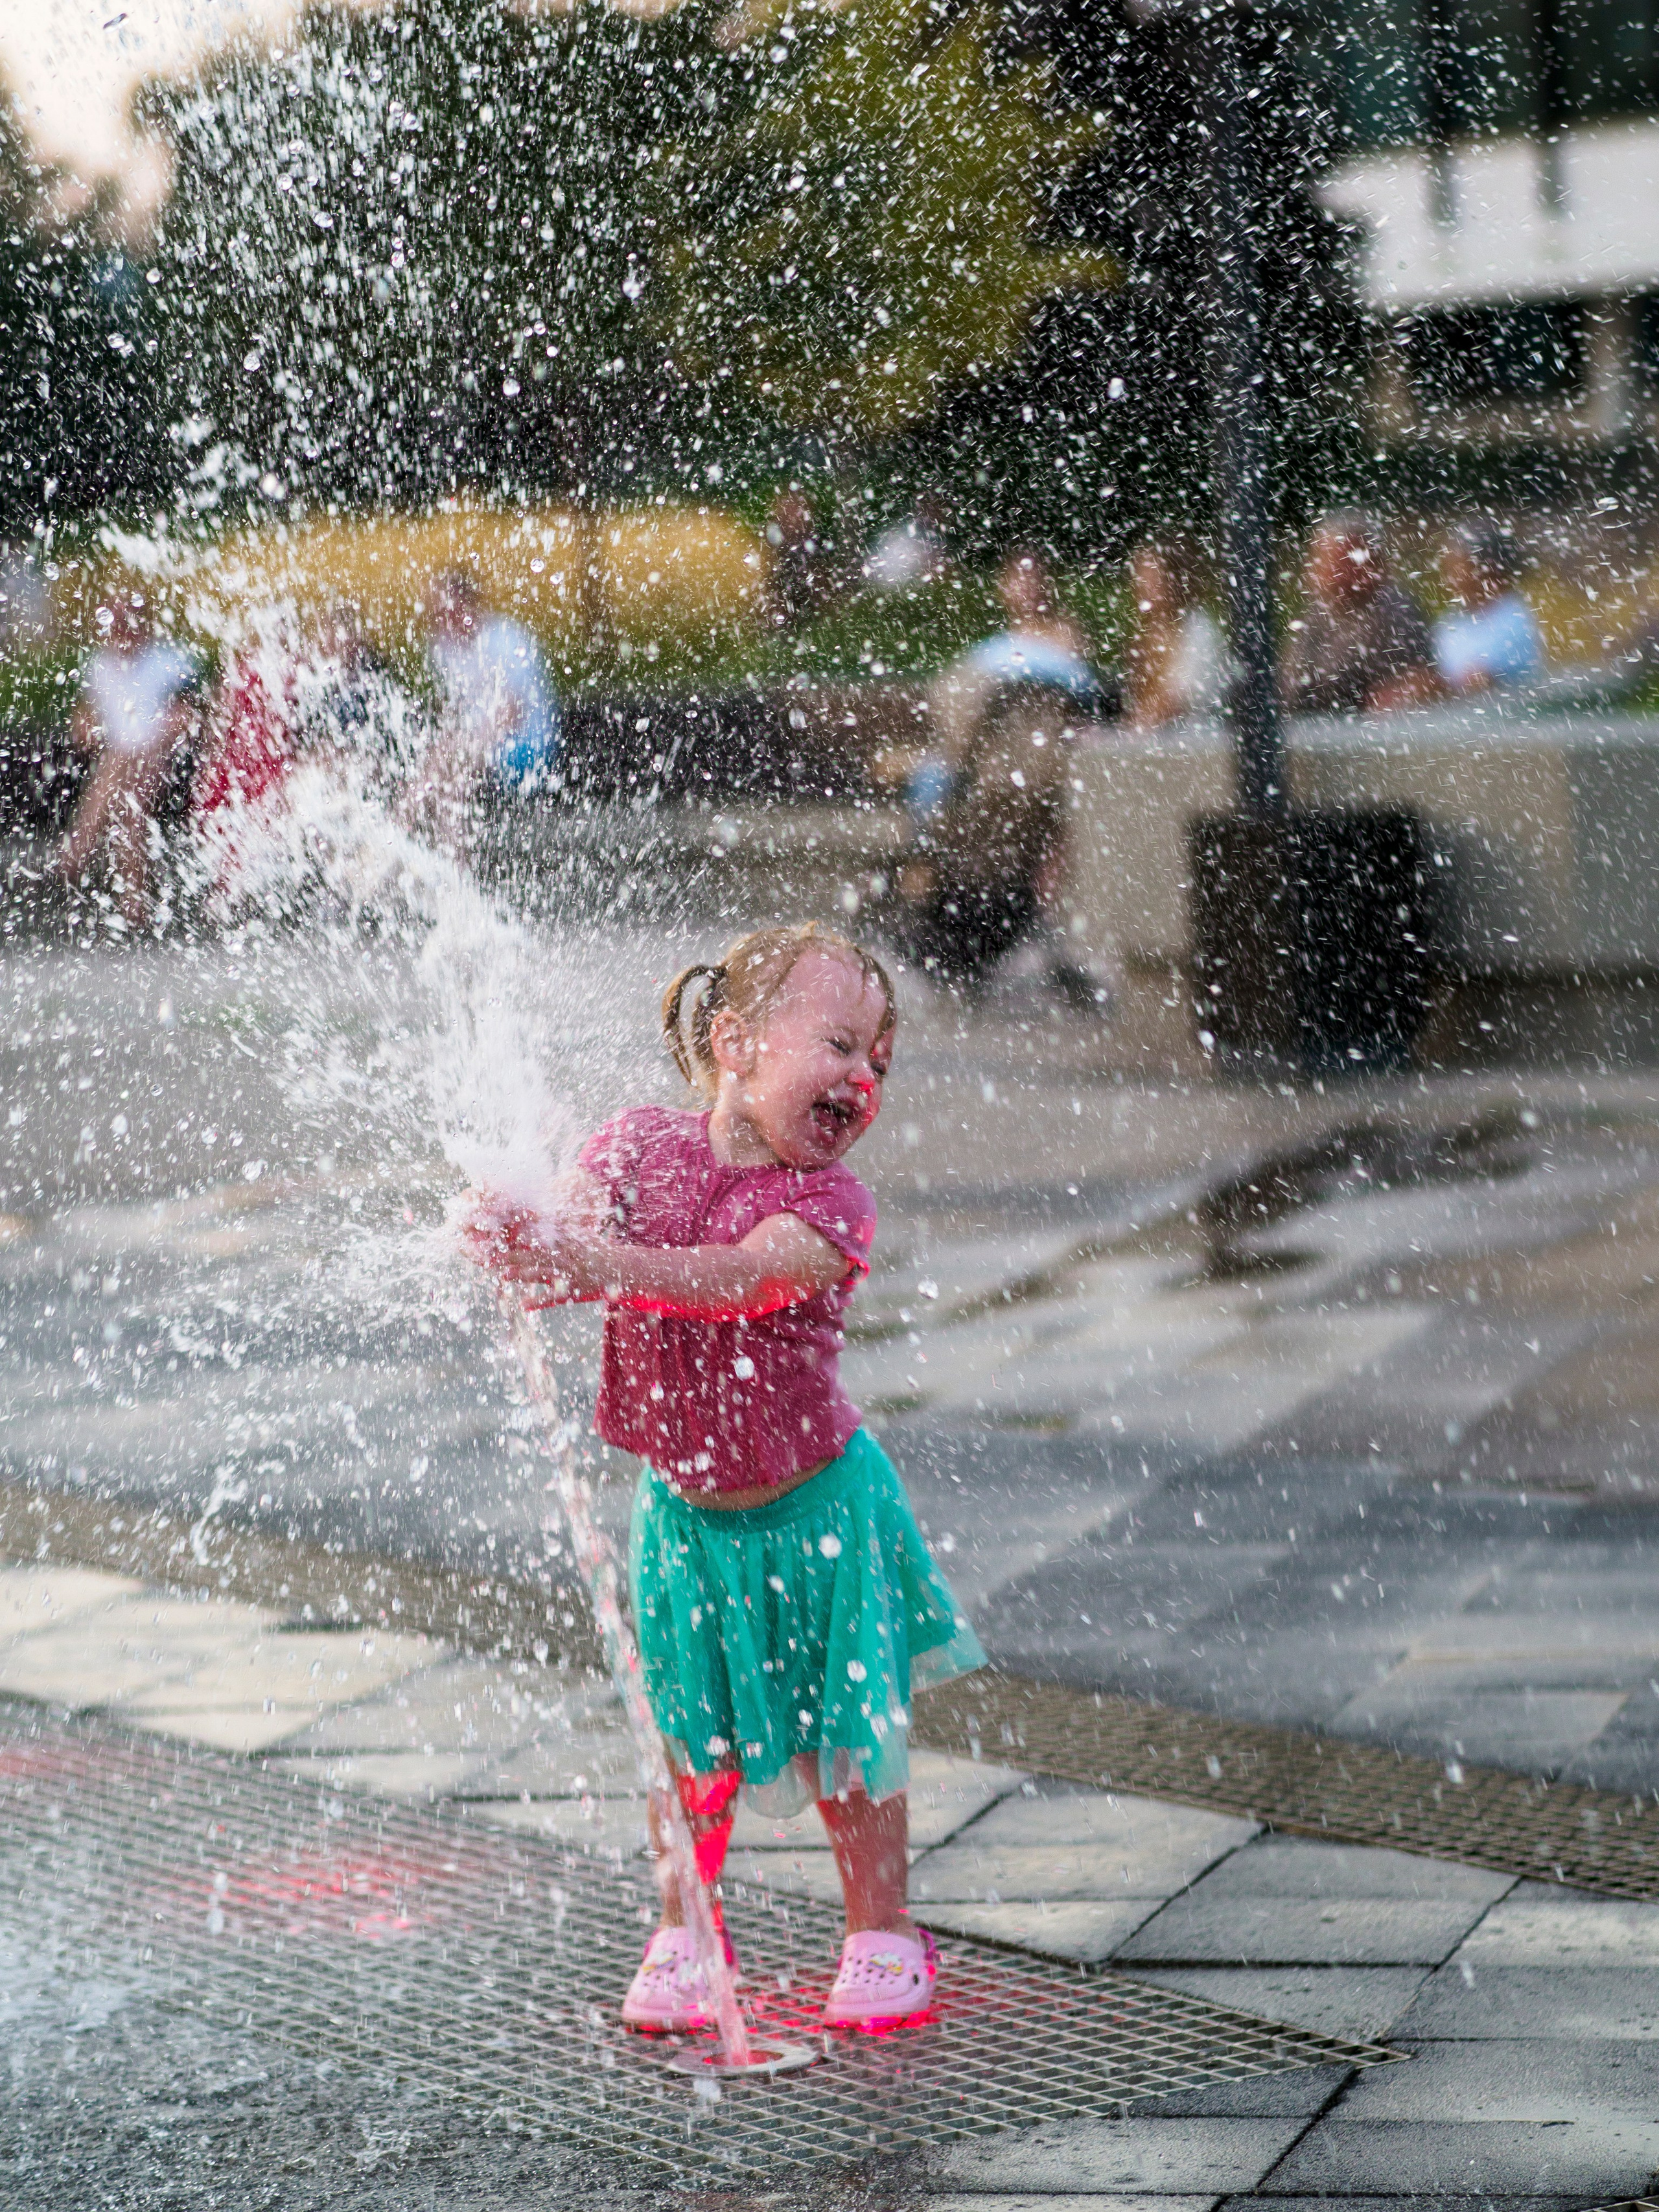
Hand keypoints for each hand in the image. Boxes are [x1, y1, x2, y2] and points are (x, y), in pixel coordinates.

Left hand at [458, 1189, 600, 1301]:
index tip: (496, 1238)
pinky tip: (523, 1303)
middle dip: (512, 1256)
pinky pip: (554, 1296)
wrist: (622, 1268)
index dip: (516, 1238)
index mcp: (565, 1240)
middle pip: (534, 1254)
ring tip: (502, 1276)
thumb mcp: (579, 1235)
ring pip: (542, 1272)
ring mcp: (571, 1272)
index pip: (537, 1237)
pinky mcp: (575, 1289)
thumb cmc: (597, 1251)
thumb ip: (559, 1227)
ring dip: (522, 1274)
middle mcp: (566, 1254)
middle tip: (490, 1259)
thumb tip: (537, 1217)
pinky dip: (539, 1300)